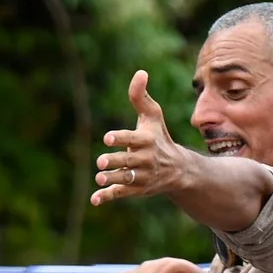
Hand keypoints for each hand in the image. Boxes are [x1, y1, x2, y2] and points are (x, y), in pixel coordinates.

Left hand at [91, 70, 193, 207]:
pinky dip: (107, 197)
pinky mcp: (136, 190)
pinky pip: (121, 194)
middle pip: (128, 161)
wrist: (178, 169)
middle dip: (115, 161)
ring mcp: (141, 176)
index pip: (133, 139)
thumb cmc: (159, 137)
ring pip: (125, 179)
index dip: (120, 138)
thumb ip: (141, 97)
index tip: (107, 138)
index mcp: (147, 141)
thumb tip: (140, 72)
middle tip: (101, 161)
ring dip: (112, 179)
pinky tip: (95, 200)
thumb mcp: (152, 116)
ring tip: (99, 177)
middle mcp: (145, 160)